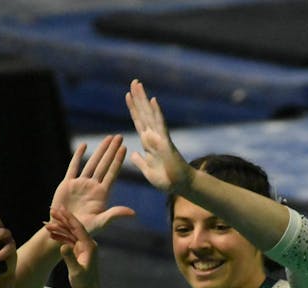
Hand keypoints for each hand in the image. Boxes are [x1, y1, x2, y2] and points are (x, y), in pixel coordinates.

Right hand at [46, 207, 98, 287]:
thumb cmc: (84, 282)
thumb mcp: (76, 271)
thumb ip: (70, 258)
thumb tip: (63, 246)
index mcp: (89, 245)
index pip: (78, 228)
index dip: (69, 218)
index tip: (61, 209)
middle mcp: (88, 244)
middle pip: (74, 228)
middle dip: (63, 219)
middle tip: (52, 210)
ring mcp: (83, 247)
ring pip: (70, 234)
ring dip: (59, 229)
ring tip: (46, 224)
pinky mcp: (79, 251)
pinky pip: (69, 241)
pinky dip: (60, 237)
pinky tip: (51, 235)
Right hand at [50, 135, 133, 232]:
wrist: (63, 231)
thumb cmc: (83, 230)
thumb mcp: (100, 223)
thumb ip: (114, 215)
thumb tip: (132, 213)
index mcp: (102, 194)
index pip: (112, 173)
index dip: (118, 160)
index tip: (124, 148)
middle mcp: (93, 186)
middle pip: (104, 164)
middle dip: (111, 150)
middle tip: (119, 136)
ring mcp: (81, 184)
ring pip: (91, 163)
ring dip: (99, 151)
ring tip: (107, 138)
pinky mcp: (68, 184)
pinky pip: (73, 167)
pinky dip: (78, 156)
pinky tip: (84, 146)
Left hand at [125, 79, 193, 193]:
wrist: (179, 186)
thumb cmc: (166, 180)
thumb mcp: (147, 170)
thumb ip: (140, 161)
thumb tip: (133, 154)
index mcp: (147, 143)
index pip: (138, 121)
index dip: (133, 108)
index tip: (128, 95)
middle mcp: (153, 137)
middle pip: (143, 113)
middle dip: (138, 98)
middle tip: (134, 81)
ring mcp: (160, 138)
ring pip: (150, 114)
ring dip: (144, 99)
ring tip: (138, 84)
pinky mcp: (166, 142)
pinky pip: (161, 125)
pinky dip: (156, 113)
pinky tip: (153, 100)